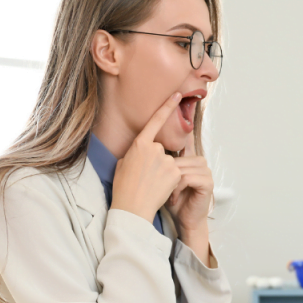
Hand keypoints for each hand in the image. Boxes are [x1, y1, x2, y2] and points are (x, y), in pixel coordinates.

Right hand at [113, 92, 182, 222]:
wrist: (132, 207)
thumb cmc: (124, 187)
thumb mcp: (123, 163)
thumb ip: (136, 152)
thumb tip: (144, 151)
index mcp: (139, 144)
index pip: (155, 121)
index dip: (167, 107)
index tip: (178, 96)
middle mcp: (154, 149)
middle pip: (160, 149)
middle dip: (156, 161)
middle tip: (145, 177)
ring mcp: (166, 160)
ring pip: (169, 161)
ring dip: (163, 171)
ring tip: (151, 184)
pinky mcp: (176, 172)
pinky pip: (176, 172)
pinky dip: (170, 179)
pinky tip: (160, 187)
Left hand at [166, 132, 213, 263]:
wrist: (184, 221)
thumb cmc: (172, 200)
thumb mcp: (161, 178)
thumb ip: (158, 161)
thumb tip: (143, 143)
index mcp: (190, 158)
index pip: (184, 140)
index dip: (174, 138)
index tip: (161, 131)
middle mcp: (200, 162)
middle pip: (177, 158)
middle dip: (164, 174)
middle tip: (160, 190)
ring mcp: (206, 172)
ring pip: (180, 168)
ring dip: (170, 183)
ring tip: (166, 195)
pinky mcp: (208, 183)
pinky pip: (187, 178)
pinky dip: (177, 189)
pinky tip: (173, 199)